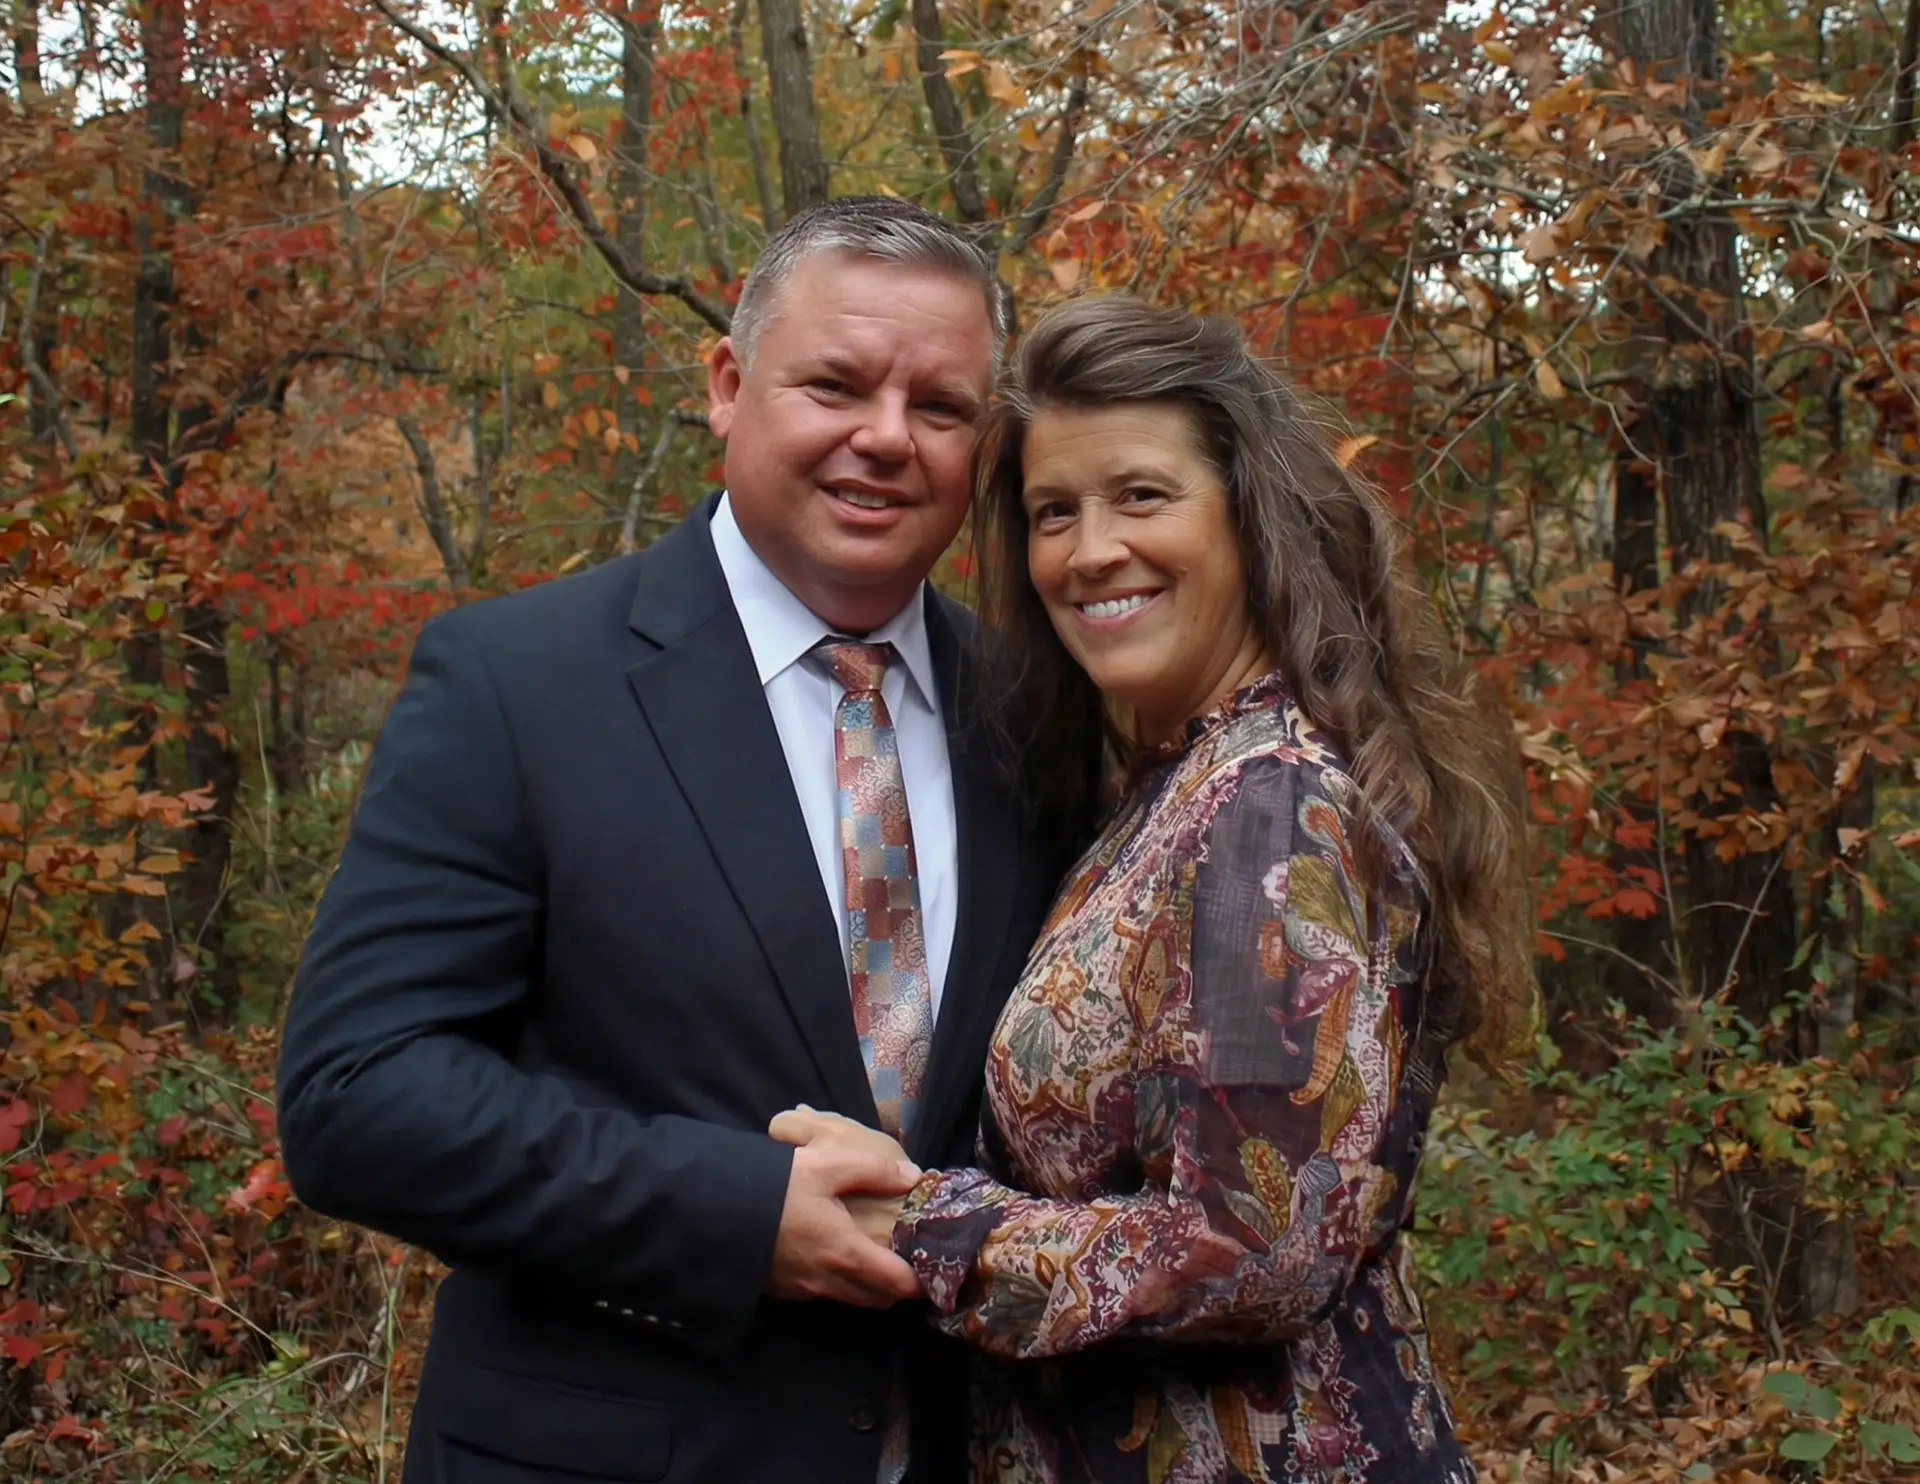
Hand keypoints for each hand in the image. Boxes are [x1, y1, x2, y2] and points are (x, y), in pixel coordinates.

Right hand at [765, 1114, 921, 1307]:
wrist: (715, 1212)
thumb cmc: (777, 1187)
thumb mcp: (827, 1164)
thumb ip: (874, 1170)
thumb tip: (914, 1176)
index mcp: (846, 1253)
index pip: (899, 1284)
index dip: (925, 1281)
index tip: (940, 1269)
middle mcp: (829, 1282)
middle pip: (881, 1298)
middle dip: (901, 1285)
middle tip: (914, 1260)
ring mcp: (805, 1290)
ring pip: (855, 1299)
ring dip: (873, 1286)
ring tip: (882, 1258)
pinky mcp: (786, 1290)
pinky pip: (828, 1295)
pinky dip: (846, 1284)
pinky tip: (841, 1257)